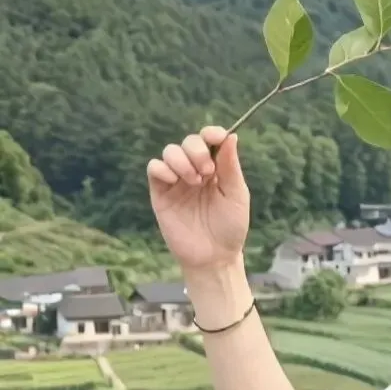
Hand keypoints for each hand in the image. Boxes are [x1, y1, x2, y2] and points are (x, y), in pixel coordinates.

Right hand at [146, 126, 250, 271]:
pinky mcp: (161, 194)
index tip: (215, 137)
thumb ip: (230, 166)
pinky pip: (154, 168)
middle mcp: (195, 171)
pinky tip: (175, 181)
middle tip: (207, 172)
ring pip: (169, 151)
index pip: (209, 141)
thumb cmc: (230, 227)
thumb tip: (230, 135)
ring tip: (194, 181)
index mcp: (216, 169)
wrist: (214, 256)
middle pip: (188, 142)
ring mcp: (177, 182)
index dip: (211, 133)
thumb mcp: (236, 195)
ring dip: (181, 160)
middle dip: (197, 150)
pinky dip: (162, 168)